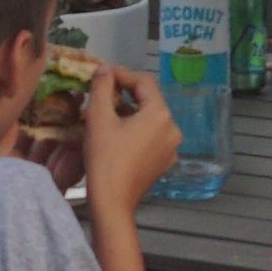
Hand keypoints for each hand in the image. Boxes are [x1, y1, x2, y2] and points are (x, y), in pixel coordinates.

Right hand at [82, 60, 178, 214]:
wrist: (112, 200)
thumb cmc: (105, 158)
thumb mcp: (99, 118)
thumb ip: (102, 87)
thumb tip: (105, 69)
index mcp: (160, 114)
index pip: (143, 82)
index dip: (122, 74)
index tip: (102, 74)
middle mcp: (172, 128)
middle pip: (149, 100)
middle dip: (125, 94)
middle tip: (102, 93)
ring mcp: (171, 147)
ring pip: (150, 119)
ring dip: (130, 112)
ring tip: (106, 113)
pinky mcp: (164, 161)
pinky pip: (151, 136)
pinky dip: (136, 130)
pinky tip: (118, 134)